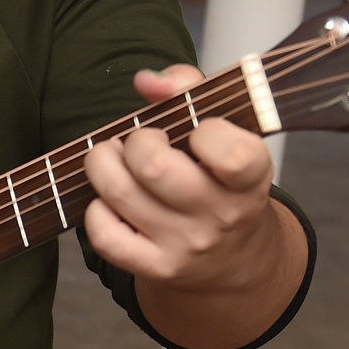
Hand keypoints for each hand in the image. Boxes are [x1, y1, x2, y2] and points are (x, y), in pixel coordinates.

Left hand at [82, 64, 304, 348]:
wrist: (232, 258)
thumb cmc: (220, 177)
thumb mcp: (225, 130)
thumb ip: (189, 89)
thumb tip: (147, 81)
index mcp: (251, 176)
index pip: (230, 154)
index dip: (203, 130)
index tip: (195, 130)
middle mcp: (223, 214)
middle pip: (153, 167)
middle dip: (135, 141)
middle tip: (140, 142)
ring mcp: (189, 245)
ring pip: (120, 193)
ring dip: (102, 164)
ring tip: (112, 158)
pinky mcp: (157, 268)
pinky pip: (105, 235)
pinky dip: (97, 209)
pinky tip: (111, 200)